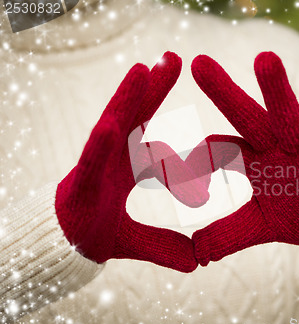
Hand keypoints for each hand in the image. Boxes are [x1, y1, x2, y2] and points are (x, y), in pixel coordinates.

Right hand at [55, 52, 197, 272]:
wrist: (60, 246)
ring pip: (112, 129)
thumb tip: (195, 263)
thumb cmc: (94, 232)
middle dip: (152, 89)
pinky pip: (90, 161)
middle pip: (135, 118)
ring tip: (142, 71)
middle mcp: (113, 159)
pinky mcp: (79, 184)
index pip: (155, 140)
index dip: (177, 128)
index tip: (210, 133)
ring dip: (126, 101)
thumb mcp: (135, 240)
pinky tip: (111, 125)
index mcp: (129, 167)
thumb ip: (163, 245)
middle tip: (174, 58)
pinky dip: (100, 145)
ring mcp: (96, 167)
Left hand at [190, 52, 298, 265]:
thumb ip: (228, 235)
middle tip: (199, 62)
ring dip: (277, 91)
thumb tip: (196, 255)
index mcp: (255, 160)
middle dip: (224, 93)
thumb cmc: (298, 212)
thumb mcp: (259, 226)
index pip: (218, 151)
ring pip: (290, 119)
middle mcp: (278, 149)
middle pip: (249, 118)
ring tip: (264, 58)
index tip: (161, 170)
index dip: (193, 161)